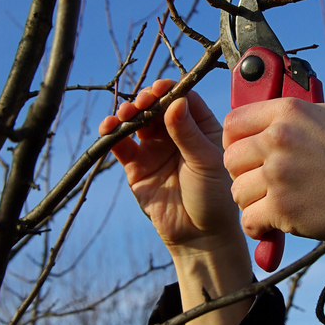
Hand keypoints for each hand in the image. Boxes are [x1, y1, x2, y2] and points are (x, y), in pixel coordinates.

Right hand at [98, 80, 238, 254]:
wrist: (200, 234)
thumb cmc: (214, 196)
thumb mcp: (206, 161)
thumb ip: (188, 133)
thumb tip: (175, 101)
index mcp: (201, 128)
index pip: (184, 98)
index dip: (170, 90)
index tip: (160, 89)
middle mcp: (177, 134)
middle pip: (157, 106)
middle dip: (146, 100)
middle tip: (142, 103)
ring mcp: (155, 149)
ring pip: (137, 121)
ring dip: (128, 112)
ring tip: (126, 115)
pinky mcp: (137, 166)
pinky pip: (121, 145)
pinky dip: (113, 134)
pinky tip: (109, 128)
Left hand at [223, 98, 324, 242]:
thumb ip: (295, 116)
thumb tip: (269, 119)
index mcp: (289, 112)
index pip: (233, 121)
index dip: (233, 140)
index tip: (242, 153)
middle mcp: (280, 138)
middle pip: (230, 158)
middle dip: (241, 173)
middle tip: (258, 183)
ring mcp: (279, 174)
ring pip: (236, 191)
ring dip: (249, 202)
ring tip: (268, 204)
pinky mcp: (282, 207)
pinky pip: (248, 220)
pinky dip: (257, 227)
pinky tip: (269, 225)